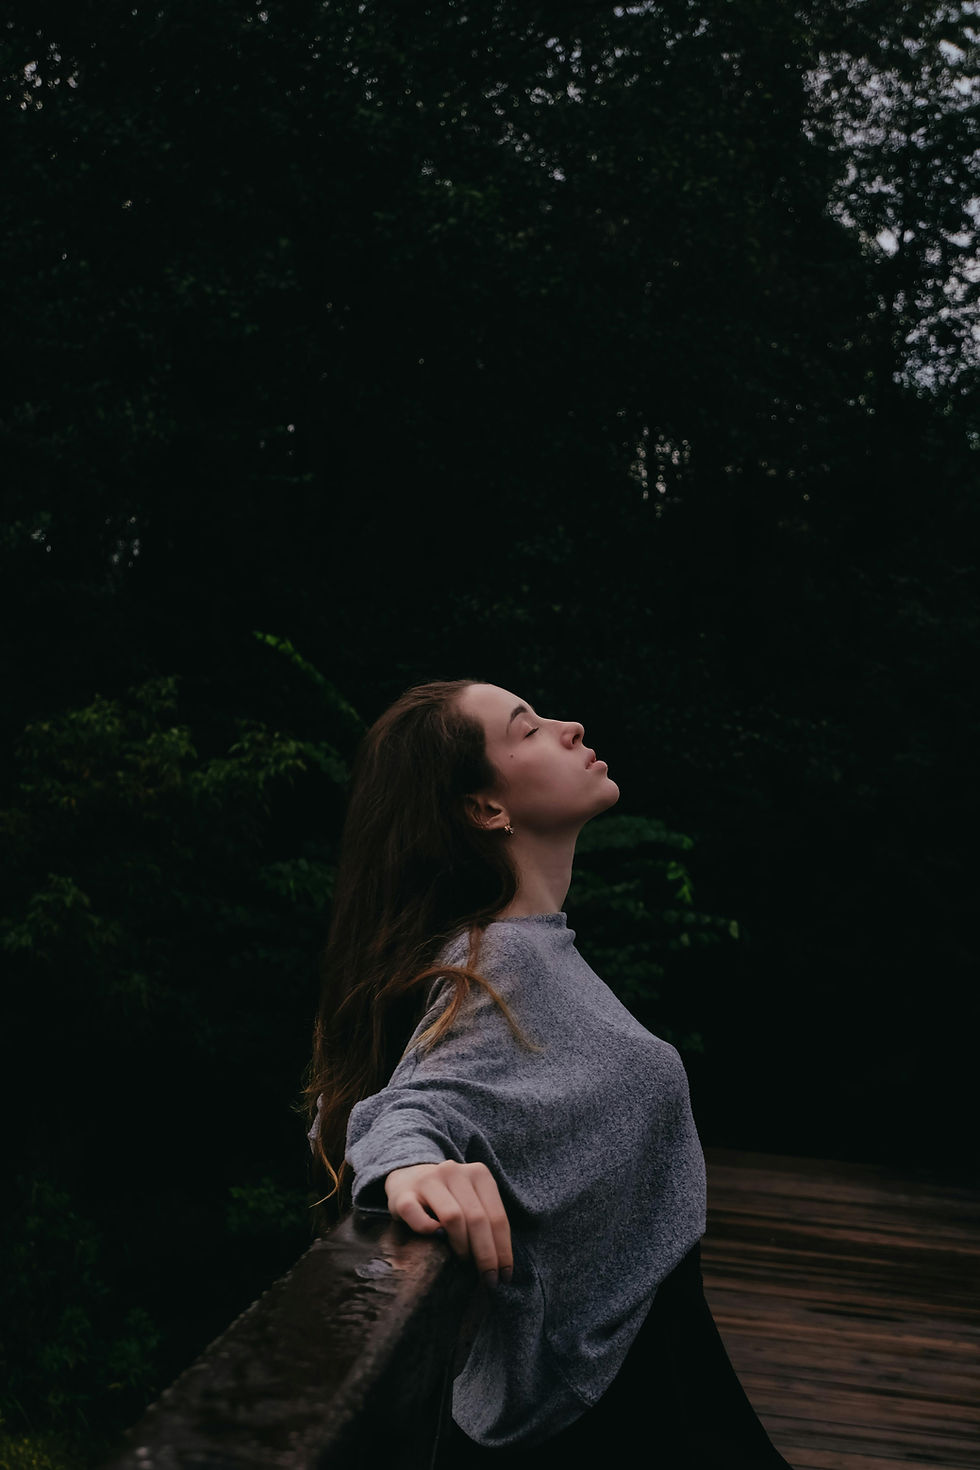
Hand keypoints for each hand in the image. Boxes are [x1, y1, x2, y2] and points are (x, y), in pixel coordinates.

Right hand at [384, 1160, 513, 1286]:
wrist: (409, 1177)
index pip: (497, 1216)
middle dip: (486, 1255)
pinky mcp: (403, 1194)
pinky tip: (436, 1241)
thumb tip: (501, 1268)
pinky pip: (418, 1216)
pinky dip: (428, 1231)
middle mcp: (454, 1171)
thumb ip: (487, 1224)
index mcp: (478, 1173)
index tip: (504, 1276)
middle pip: (477, 1218)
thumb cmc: (448, 1199)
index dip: (503, 1249)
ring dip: (462, 1246)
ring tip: (464, 1264)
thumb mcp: (472, 1201)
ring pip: (453, 1217)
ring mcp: (427, 1181)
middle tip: (488, 1280)